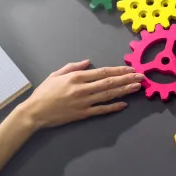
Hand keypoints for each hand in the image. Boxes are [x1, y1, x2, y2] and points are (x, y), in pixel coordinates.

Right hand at [17, 60, 143, 129]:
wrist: (34, 112)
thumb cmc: (44, 92)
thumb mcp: (56, 74)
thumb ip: (73, 67)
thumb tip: (88, 61)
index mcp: (76, 77)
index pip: (103, 72)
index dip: (118, 70)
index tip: (131, 69)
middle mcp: (83, 89)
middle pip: (109, 82)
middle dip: (127, 79)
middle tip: (141, 76)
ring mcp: (84, 102)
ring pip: (109, 95)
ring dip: (125, 90)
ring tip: (137, 87)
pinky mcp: (83, 114)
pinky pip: (102, 110)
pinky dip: (114, 107)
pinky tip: (125, 104)